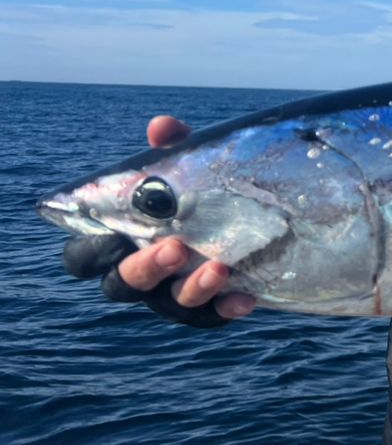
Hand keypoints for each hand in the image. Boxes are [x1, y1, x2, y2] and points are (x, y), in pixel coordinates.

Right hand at [61, 115, 255, 325]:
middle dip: (144, 270)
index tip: (114, 236)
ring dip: (192, 289)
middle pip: (122, 287)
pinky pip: (212, 317)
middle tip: (175, 248)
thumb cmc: (202, 189)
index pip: (82, 259)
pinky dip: (226, 308)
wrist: (257, 215)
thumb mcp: (192, 165)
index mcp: (121, 240)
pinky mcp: (211, 305)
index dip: (91, 254)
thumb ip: (173, 149)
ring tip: (220, 267)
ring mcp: (174, 293)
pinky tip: (247, 297)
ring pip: (170, 306)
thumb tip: (161, 127)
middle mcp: (142, 272)